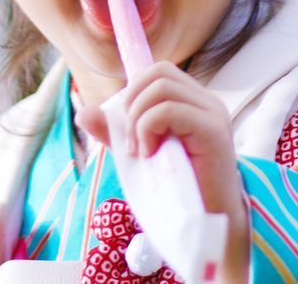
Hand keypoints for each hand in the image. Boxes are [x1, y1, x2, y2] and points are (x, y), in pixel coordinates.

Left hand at [75, 61, 249, 281]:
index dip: (134, 92)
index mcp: (194, 103)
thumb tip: (83, 112)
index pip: (158, 72)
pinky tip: (150, 155)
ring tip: (141, 152)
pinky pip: (169, 110)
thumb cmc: (178, 192)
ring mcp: (213, 114)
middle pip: (158, 72)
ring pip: (161, 87)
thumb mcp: (141, 155)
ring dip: (138, 120)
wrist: (209, 226)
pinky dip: (148, 129)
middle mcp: (207, 103)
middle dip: (132, 104)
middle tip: (132, 143)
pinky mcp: (213, 131)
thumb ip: (117, 133)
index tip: (129, 129)